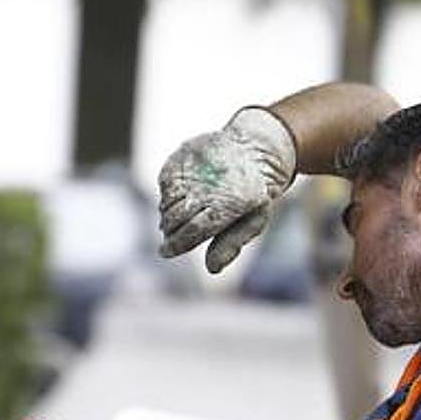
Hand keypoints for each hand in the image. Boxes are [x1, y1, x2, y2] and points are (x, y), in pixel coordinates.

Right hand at [157, 107, 295, 272]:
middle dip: (170, 232)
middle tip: (169, 240)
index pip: (195, 230)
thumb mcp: (252, 222)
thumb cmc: (253, 195)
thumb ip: (231, 245)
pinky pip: (165, 182)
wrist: (255, 149)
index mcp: (232, 204)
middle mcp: (211, 184)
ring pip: (169, 200)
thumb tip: (211, 269)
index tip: (166, 252)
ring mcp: (196, 167)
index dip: (178, 244)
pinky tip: (177, 200)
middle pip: (177, 217)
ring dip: (166, 215)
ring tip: (174, 221)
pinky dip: (166, 196)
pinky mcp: (183, 155)